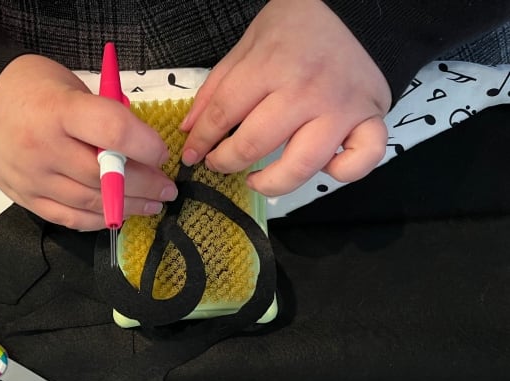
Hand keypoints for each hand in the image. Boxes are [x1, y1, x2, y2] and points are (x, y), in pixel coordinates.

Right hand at [0, 55, 175, 229]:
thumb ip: (102, 114)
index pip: (112, 131)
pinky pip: (70, 218)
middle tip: (168, 188)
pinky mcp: (27, 199)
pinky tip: (118, 214)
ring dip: (129, 207)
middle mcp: (43, 148)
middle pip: (105, 176)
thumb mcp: (69, 85)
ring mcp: (33, 179)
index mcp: (57, 110)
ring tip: (153, 204)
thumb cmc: (31, 88)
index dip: (145, 145)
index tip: (162, 153)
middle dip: (145, 184)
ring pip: (91, 203)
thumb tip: (140, 147)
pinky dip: (99, 219)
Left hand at [180, 0, 391, 195]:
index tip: (193, 154)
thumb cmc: (295, 30)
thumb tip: (189, 131)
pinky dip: (341, 173)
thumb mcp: (246, 47)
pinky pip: (360, 161)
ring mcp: (341, 108)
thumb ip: (215, 89)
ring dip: (271, 183)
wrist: (355, 8)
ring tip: (256, 181)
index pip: (224, 115)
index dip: (201, 140)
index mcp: (271, 66)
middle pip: (254, 144)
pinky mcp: (370, 119)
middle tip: (219, 164)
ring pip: (301, 165)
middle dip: (226, 162)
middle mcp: (306, 90)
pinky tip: (323, 167)